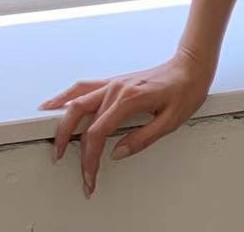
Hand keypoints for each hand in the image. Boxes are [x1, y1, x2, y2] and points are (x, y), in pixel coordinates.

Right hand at [39, 46, 213, 197]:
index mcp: (130, 99)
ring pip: (77, 99)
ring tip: (52, 139)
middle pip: (80, 115)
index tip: (89, 177)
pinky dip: (67, 96)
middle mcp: (117, 88)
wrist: (191, 65)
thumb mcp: (171, 121)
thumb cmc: (185, 89)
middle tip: (64, 163)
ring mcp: (114, 83)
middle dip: (67, 141)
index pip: (97, 133)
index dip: (89, 159)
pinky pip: (84, 87)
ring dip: (61, 120)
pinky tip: (56, 104)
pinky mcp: (115, 82)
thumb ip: (142, 139)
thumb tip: (117, 152)